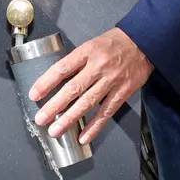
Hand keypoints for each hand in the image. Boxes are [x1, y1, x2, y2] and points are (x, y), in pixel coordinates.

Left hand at [29, 27, 153, 144]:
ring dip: (70, 119)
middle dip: (54, 106)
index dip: (46, 82)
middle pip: (73, 89)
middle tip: (41, 119)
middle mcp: (98, 67)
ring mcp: (111, 81)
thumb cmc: (115, 43)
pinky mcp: (123, 92)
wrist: (144, 42)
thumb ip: (77, 61)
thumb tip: (58, 80)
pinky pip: (106, 112)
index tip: (34, 94)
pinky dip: (94, 127)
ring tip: (55, 130)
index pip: (62, 68)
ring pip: (87, 103)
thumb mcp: (92, 43)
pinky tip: (83, 137)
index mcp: (87, 52)